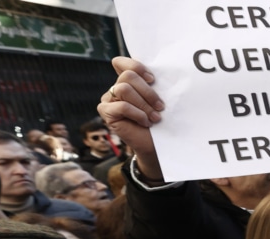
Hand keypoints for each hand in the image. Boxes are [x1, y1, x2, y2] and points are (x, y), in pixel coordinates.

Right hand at [99, 57, 164, 180]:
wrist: (155, 145)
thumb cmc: (160, 121)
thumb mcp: (158, 100)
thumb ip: (154, 86)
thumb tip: (164, 73)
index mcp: (128, 81)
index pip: (120, 63)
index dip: (136, 66)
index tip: (152, 79)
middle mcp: (116, 87)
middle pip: (128, 76)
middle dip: (148, 91)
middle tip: (161, 106)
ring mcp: (109, 99)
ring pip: (124, 88)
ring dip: (144, 104)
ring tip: (155, 117)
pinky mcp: (106, 111)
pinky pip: (121, 106)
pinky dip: (137, 114)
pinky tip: (146, 122)